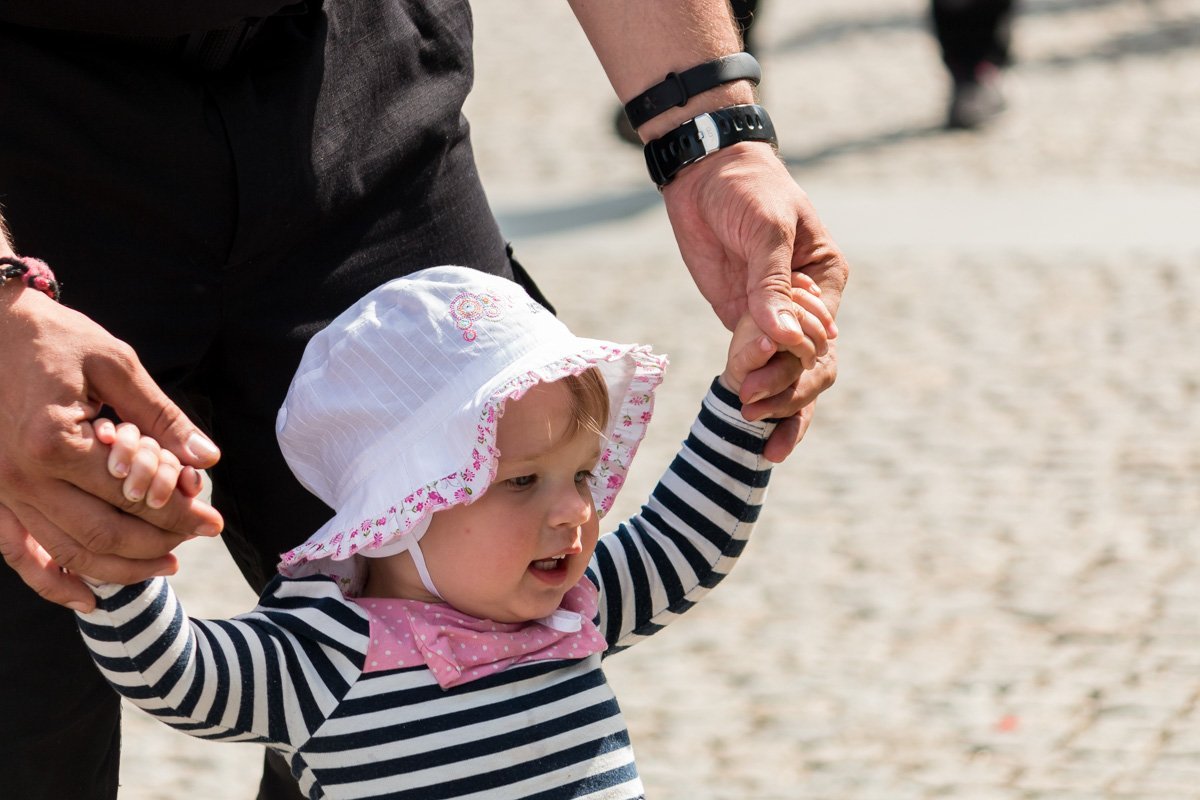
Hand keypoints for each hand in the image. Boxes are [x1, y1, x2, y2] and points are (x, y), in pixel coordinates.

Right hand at [0, 288, 222, 610]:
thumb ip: (162, 417)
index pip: (133, 496)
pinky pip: (19, 553)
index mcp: (54, 441)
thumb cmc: (55, 339)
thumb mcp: (116, 364)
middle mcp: (20, 476)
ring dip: (121, 567)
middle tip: (199, 537)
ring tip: (167, 564)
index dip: (179, 512)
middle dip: (160, 542)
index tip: (213, 517)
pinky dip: (53, 582)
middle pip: (103, 531)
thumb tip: (207, 460)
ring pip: (68, 551)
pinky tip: (90, 600)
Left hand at [661, 142, 848, 458]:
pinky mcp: (741, 322)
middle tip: (751, 406)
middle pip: (808, 364)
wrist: (704, 172)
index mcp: (825, 279)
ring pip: (784, 373)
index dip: (797, 357)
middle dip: (786, 390)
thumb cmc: (747, 188)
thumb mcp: (766, 228)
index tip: (763, 355)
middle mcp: (805, 305)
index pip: (822, 335)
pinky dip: (754, 393)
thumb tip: (782, 338)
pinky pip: (755, 365)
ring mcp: (772, 317)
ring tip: (748, 423)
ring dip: (772, 401)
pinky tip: (750, 426)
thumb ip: (772, 283)